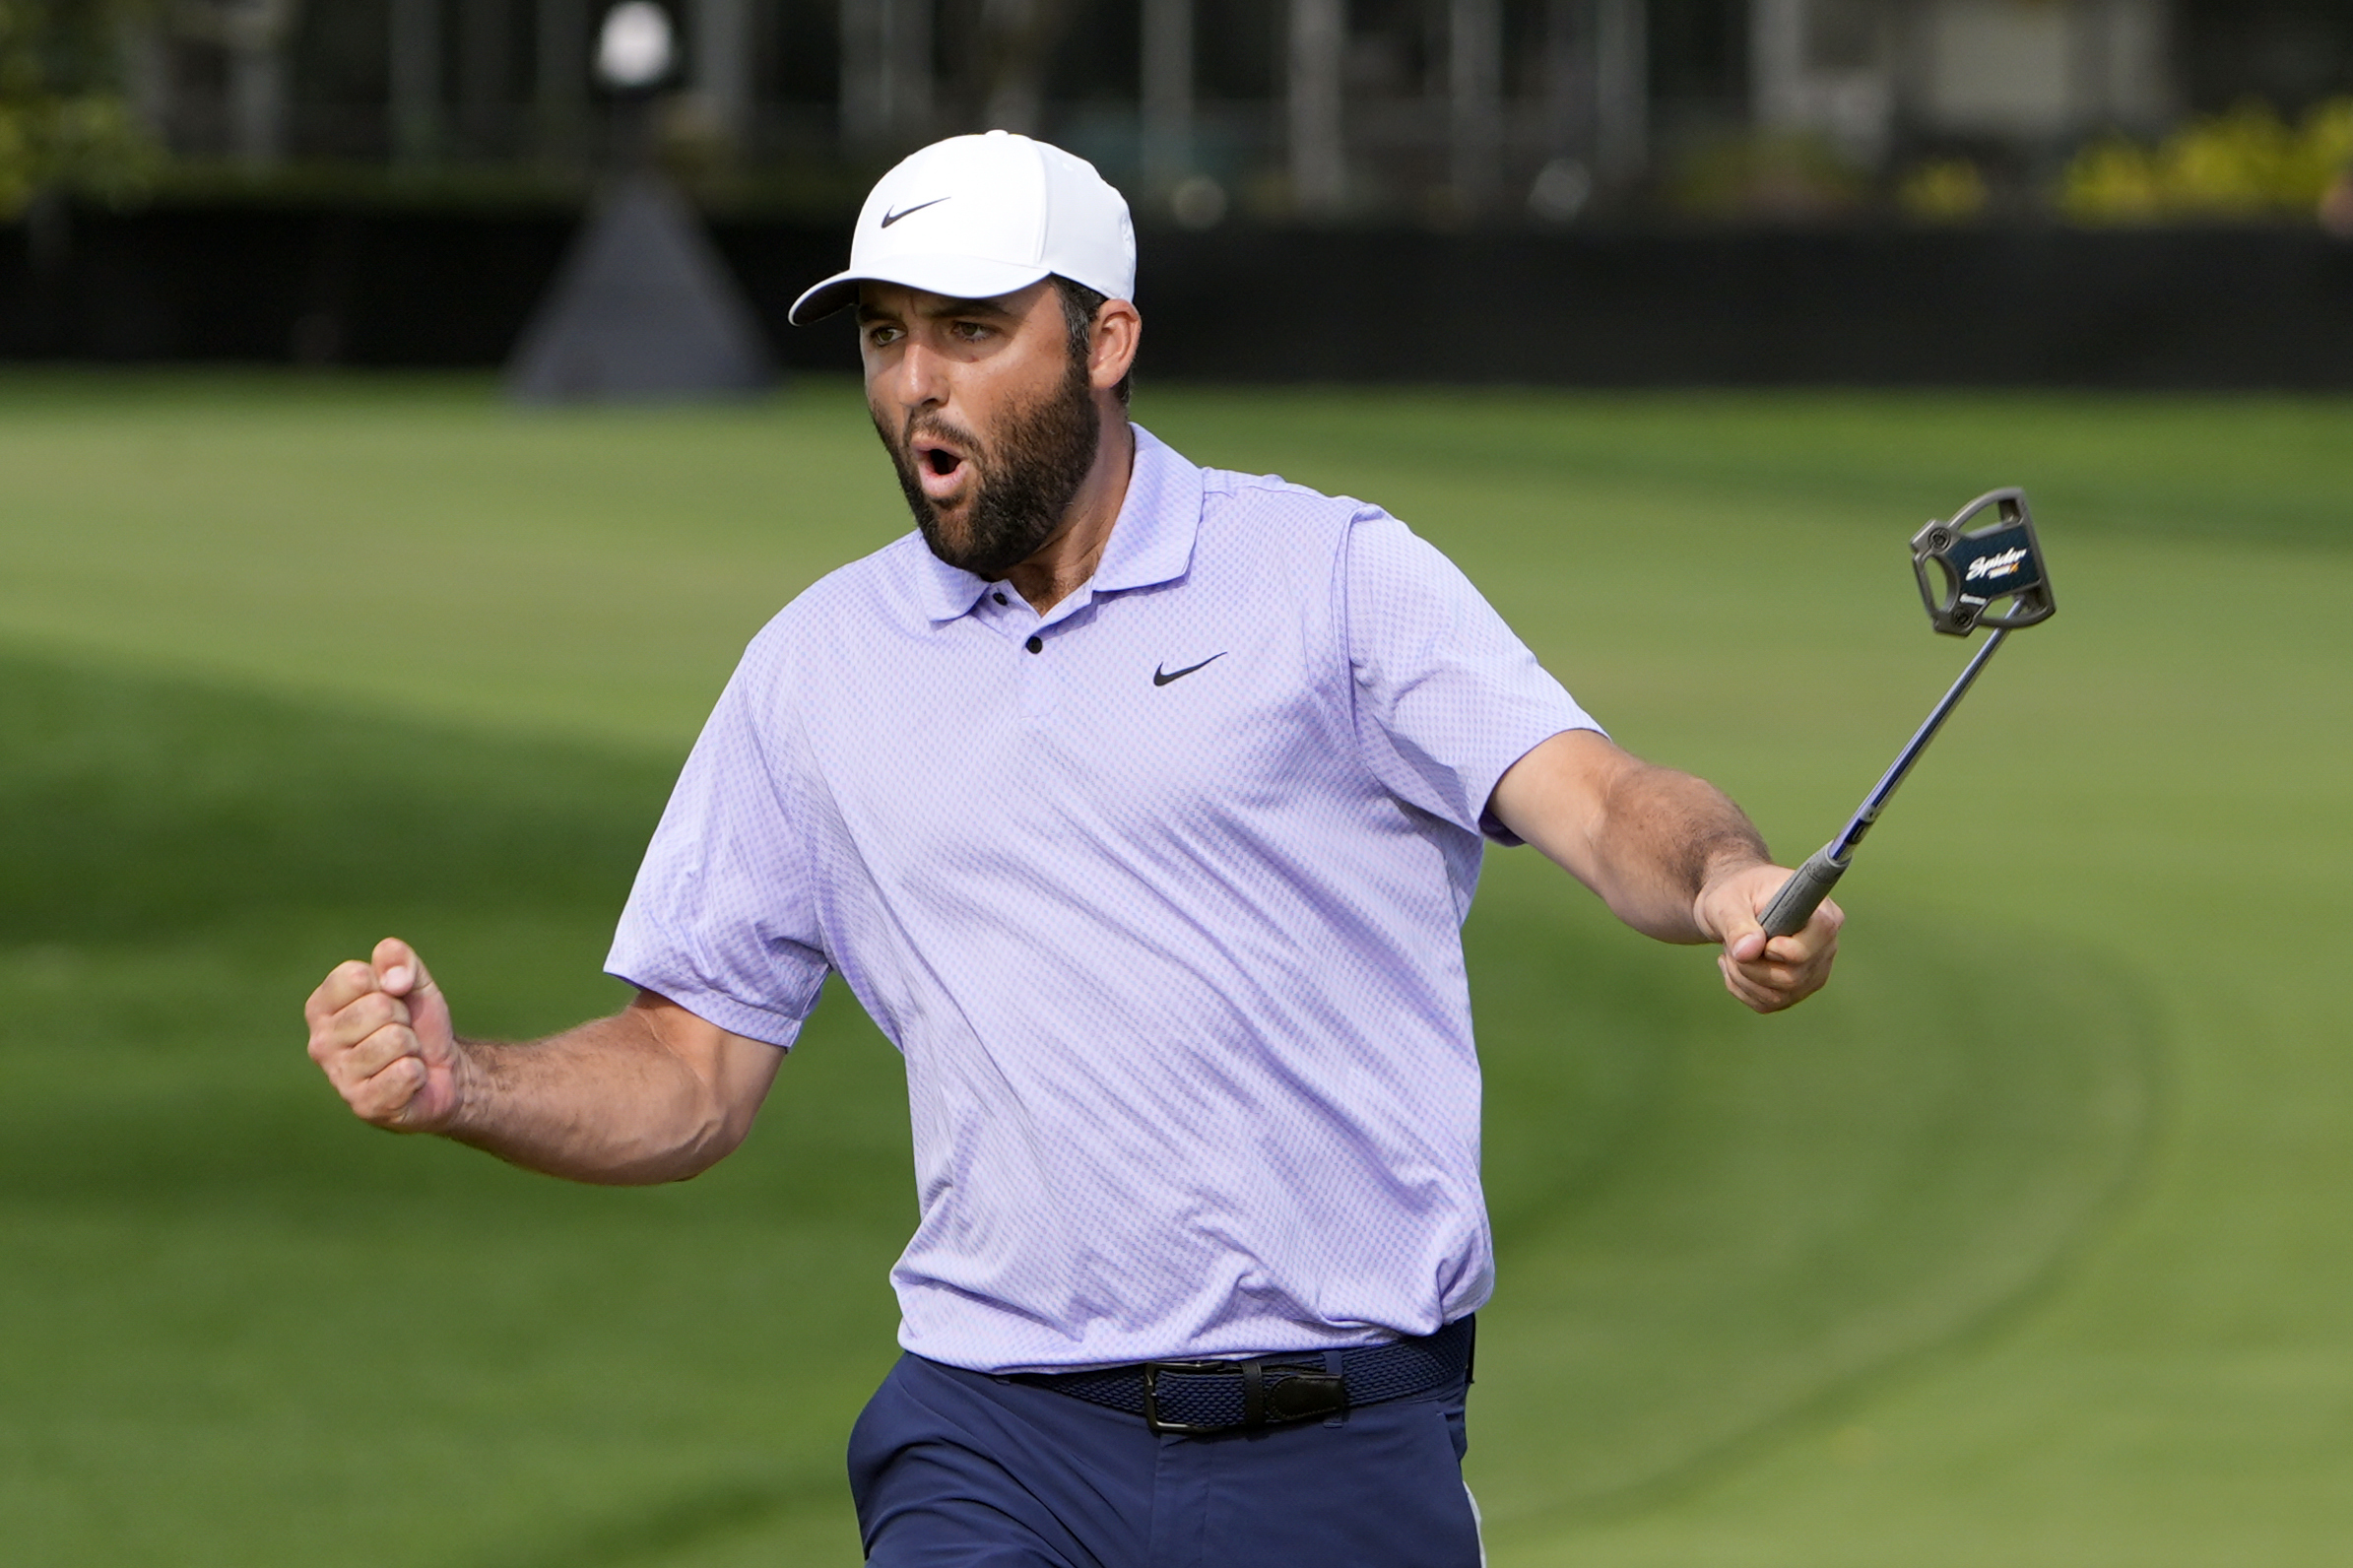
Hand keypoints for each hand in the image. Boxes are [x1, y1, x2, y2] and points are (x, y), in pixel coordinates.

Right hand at [304, 938, 463, 1130]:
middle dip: (404, 1017)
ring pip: (395, 1040)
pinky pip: (405, 1072)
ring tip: (404, 1056)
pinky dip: (418, 1073)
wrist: (445, 1071)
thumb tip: (392, 979)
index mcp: (321, 1008)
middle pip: (379, 1008)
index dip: (389, 985)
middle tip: (402, 1033)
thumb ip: (398, 958)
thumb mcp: (414, 981)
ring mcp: (339, 1077)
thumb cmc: (418, 1023)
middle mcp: (320, 1043)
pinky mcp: (363, 1105)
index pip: (355, 976)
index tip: (391, 1001)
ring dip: (412, 1047)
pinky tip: (409, 1081)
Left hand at [1695, 863, 1841, 1013]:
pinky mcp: (1798, 989)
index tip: (1763, 942)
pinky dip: (1742, 989)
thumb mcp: (1727, 901)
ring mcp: (1814, 971)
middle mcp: (1825, 946)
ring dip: (1743, 978)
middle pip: (1794, 976)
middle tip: (1731, 946)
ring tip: (1731, 952)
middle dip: (1751, 967)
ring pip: (1780, 995)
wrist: (1731, 908)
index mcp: (1821, 912)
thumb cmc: (1734, 894)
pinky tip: (1734, 965)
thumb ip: (1736, 923)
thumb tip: (1748, 952)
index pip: (1822, 935)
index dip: (1787, 948)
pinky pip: (1769, 1004)